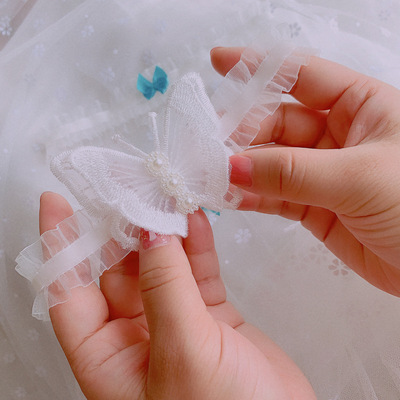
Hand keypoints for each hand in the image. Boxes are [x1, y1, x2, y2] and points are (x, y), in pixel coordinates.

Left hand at [40, 192, 314, 399]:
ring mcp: (175, 323)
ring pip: (159, 266)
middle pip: (117, 270)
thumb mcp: (183, 354)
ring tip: (165, 196)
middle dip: (123, 229)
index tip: (58, 202)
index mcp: (109, 359)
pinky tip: (194, 219)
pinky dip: (196, 245)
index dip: (62, 247)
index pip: (69, 294)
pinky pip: (196, 271)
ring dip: (163, 232)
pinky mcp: (211, 316)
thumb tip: (151, 232)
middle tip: (131, 190)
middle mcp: (137, 338)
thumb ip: (165, 287)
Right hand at [211, 47, 399, 295]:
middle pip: (277, 122)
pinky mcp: (314, 206)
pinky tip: (230, 197)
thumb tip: (233, 166)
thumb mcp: (361, 177)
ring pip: (271, 162)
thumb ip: (293, 172)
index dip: (258, 67)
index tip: (219, 62)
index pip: (301, 75)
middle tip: (210, 146)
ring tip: (211, 174)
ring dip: (242, 168)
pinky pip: (275, 195)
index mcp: (361, 105)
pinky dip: (251, 197)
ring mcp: (323, 172)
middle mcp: (338, 134)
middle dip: (242, 132)